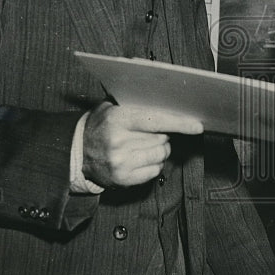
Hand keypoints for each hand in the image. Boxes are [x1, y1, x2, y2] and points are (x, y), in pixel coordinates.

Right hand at [82, 102, 202, 187]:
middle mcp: (118, 142)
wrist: (77, 152)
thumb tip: (165, 95)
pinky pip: (155, 170)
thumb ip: (134, 101)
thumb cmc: (101, 125)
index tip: (197, 126)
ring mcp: (121, 163)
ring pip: (161, 154)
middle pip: (162, 138)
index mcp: (117, 119)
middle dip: (163, 134)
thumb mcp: (111, 106)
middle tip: (151, 132)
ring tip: (145, 144)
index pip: (156, 121)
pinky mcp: (123, 179)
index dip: (179, 123)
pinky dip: (154, 164)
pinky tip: (141, 157)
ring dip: (160, 149)